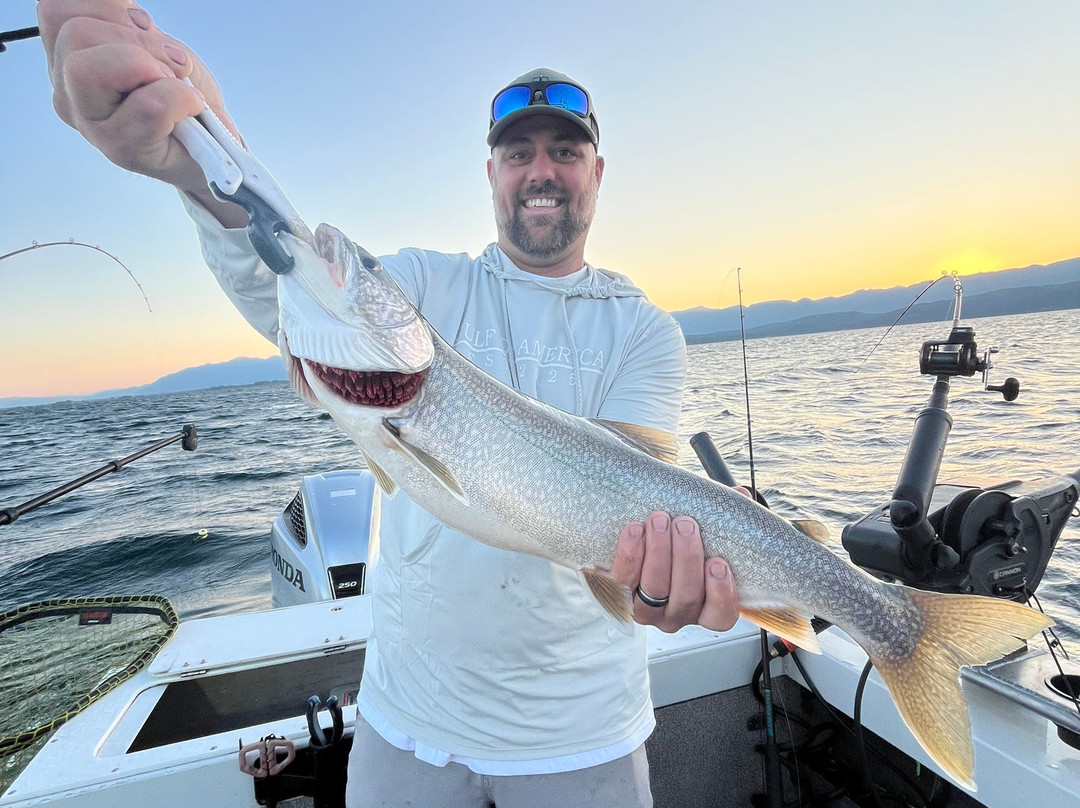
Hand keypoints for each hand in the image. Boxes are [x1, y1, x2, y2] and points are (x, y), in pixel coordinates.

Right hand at [38, 0, 245, 223]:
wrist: (212, 145)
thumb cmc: (179, 92)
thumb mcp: (152, 42)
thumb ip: (126, 23)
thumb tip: (130, 14)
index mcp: (67, 58)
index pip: (57, 10)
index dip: (108, 7)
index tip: (146, 26)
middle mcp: (67, 91)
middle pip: (76, 34)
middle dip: (136, 37)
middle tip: (171, 62)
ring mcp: (90, 124)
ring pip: (91, 69)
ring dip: (151, 65)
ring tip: (175, 82)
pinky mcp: (121, 149)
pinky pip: (149, 106)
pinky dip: (181, 97)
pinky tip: (191, 106)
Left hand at [611, 490, 750, 632]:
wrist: (636, 544)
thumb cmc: (677, 544)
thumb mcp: (705, 534)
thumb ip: (724, 520)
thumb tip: (740, 494)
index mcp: (704, 608)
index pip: (720, 616)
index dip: (721, 593)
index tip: (718, 562)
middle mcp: (676, 615)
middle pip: (686, 598)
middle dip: (686, 559)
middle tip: (685, 524)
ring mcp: (645, 611)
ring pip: (654, 590)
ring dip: (658, 553)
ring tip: (659, 520)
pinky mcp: (616, 597)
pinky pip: (621, 583)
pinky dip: (629, 555)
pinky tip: (634, 530)